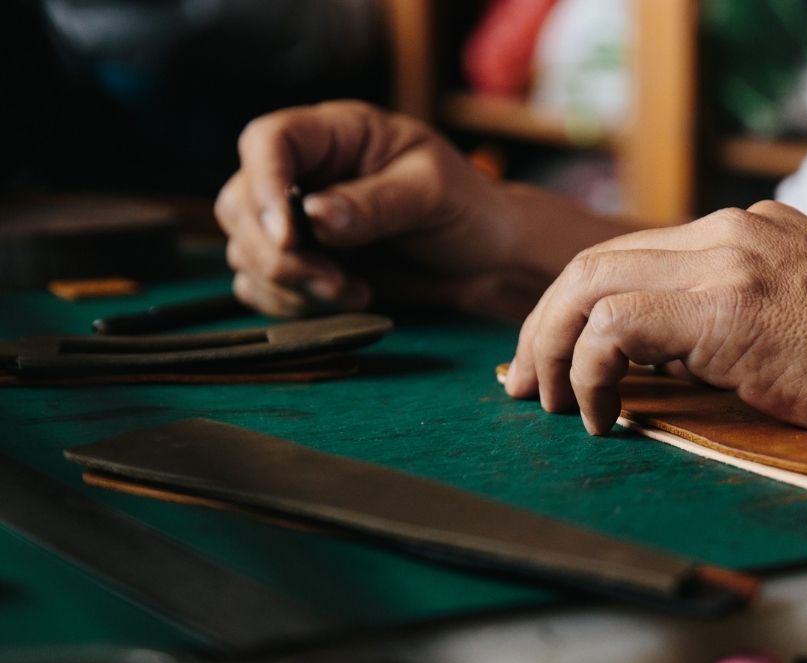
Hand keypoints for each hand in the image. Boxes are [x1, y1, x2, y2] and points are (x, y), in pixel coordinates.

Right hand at [215, 100, 520, 316]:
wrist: (487, 258)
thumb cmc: (469, 210)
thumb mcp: (433, 194)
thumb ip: (376, 203)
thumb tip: (315, 216)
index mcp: (334, 134)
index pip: (266, 142)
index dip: (263, 188)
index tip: (289, 238)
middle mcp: (305, 172)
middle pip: (240, 204)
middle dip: (278, 255)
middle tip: (334, 282)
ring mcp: (298, 220)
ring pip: (246, 251)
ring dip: (290, 286)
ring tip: (355, 293)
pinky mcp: (304, 264)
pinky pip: (262, 287)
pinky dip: (292, 305)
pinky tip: (345, 302)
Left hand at [504, 201, 806, 448]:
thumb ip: (741, 327)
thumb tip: (675, 368)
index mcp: (748, 234)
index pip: (632, 256)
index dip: (577, 308)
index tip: (554, 359)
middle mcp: (730, 233)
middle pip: (593, 260)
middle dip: (542, 324)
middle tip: (523, 383)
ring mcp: (729, 261)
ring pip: (590, 281)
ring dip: (552, 347)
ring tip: (549, 404)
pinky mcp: (729, 307)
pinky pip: (616, 325)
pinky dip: (589, 369)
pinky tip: (599, 415)